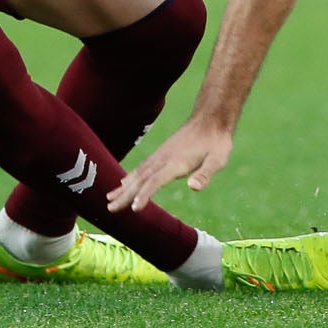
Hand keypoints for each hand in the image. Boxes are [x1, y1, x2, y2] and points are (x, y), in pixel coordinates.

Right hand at [107, 118, 233, 211]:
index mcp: (176, 163)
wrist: (211, 118)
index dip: (144, 195)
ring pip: (138, 173)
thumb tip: (194, 187)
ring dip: (123, 187)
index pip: (156, 181)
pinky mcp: (161, 153)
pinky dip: (131, 177)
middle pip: (141, 179)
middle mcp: (164, 159)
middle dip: (125, 195)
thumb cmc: (217, 141)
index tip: (133, 209)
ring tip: (109, 199)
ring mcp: (161, 155)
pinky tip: (124, 183)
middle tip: (109, 209)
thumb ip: (206, 174)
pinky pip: (142, 167)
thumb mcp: (218, 159)